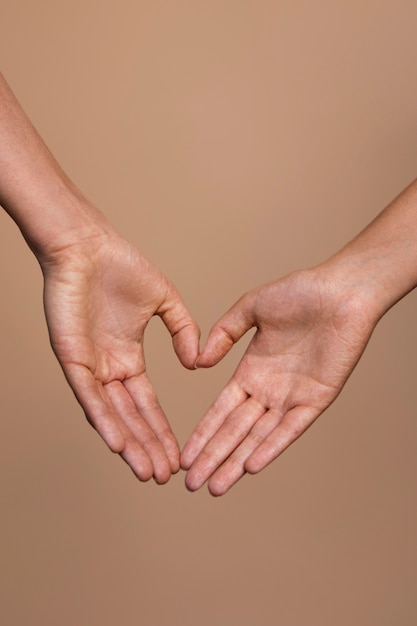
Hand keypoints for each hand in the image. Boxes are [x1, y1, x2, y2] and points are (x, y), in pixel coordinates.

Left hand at [41, 230, 198, 483]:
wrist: (89, 246)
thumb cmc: (121, 267)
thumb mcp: (166, 301)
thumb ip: (184, 331)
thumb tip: (196, 363)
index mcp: (127, 357)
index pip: (147, 403)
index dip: (162, 429)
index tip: (179, 454)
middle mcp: (108, 368)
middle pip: (131, 417)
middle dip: (149, 446)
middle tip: (166, 475)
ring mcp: (89, 366)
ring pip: (110, 415)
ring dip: (129, 444)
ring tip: (147, 472)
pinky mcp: (72, 358)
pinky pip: (88, 397)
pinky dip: (103, 421)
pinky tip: (119, 445)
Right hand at [181, 267, 377, 494]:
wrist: (339, 291)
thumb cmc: (299, 292)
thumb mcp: (251, 308)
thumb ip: (224, 333)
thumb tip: (199, 362)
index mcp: (251, 372)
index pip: (221, 411)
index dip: (203, 433)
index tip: (185, 455)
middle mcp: (269, 390)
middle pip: (235, 431)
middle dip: (213, 457)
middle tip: (191, 484)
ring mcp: (292, 396)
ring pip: (259, 436)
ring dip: (237, 461)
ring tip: (216, 486)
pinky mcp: (316, 398)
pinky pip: (291, 428)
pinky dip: (272, 447)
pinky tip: (252, 466)